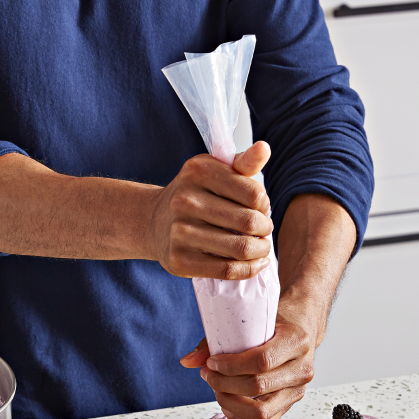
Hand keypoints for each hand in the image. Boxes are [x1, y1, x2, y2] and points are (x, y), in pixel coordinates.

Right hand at [148, 142, 272, 279]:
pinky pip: (226, 270)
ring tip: (261, 247)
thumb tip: (264, 148)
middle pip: (249, 222)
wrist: (153, 222)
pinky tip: (255, 262)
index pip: (254, 194)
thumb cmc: (194, 195)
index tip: (261, 209)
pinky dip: (249, 269)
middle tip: (263, 231)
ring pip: (241, 248)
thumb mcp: (214, 171)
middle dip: (265, 229)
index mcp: (198, 171)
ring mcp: (179, 232)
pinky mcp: (179, 260)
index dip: (265, 205)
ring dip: (261, 251)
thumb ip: (243, 162)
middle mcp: (185, 200)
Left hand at [179, 304, 321, 418]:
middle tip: (208, 375)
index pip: (261, 361)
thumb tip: (187, 362)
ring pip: (261, 411)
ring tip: (217, 390)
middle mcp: (302, 369)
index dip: (230, 366)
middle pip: (257, 387)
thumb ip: (217, 340)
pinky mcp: (290, 403)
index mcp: (296, 341)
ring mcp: (298, 389)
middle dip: (225, 384)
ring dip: (231, 403)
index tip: (212, 362)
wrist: (301, 329)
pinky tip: (228, 405)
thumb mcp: (251, 322)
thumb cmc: (276, 323)